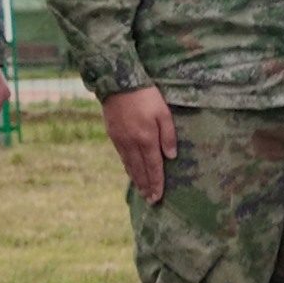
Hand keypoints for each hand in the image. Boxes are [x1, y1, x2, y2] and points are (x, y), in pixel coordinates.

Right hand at [102, 86, 178, 203]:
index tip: (158, 196)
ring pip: (129, 165)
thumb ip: (168, 135)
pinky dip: (127, 167)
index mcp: (146, 139)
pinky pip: (121, 156)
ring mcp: (120, 140)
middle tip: (150, 200)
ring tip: (141, 191)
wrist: (118, 83)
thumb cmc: (147, 96)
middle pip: (140, 170)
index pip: (153, 167)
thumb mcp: (164, 113)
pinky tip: (131, 172)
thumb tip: (170, 157)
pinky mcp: (113, 135)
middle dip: (146, 186)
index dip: (156, 183)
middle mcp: (132, 143)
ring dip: (136, 179)